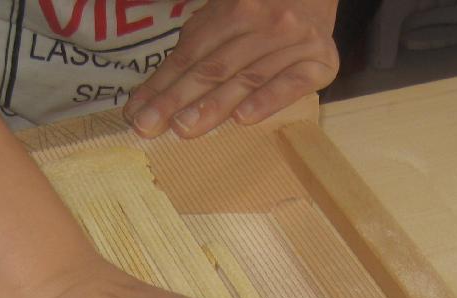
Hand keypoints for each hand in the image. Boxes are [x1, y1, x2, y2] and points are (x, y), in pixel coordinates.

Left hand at [123, 0, 339, 138]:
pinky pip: (292, 84)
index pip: (191, 54)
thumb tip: (150, 97)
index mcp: (232, 10)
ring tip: (185, 128)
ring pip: (246, 77)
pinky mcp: (320, 62)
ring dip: (213, 105)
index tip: (136, 114)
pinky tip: (244, 119)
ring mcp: (292, 42)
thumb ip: (195, 51)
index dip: (162, 84)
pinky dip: (268, 100)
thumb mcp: (227, 18)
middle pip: (213, 67)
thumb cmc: (266, 14)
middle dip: (178, 99)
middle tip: (151, 126)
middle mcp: (261, 22)